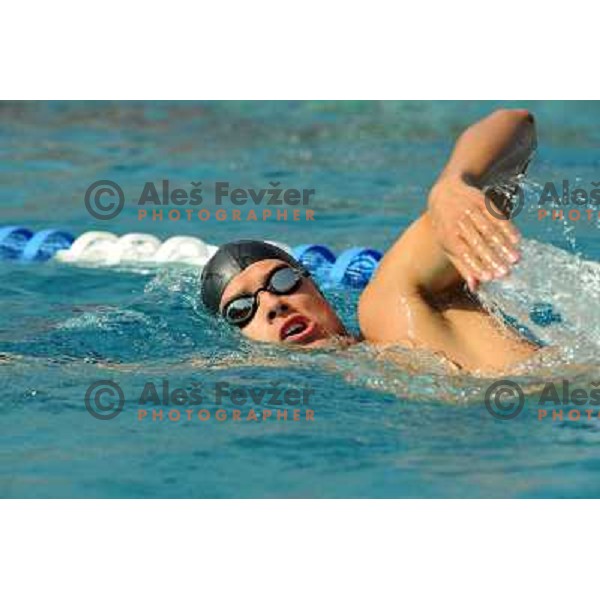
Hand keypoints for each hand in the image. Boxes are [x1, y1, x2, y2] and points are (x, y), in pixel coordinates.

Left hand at [428, 175, 520, 291]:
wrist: (444, 192)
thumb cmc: (446, 226)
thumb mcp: (448, 245)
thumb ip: (462, 265)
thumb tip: (475, 287)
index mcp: (447, 236)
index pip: (463, 253)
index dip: (476, 265)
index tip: (489, 278)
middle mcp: (458, 222)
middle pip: (477, 243)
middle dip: (492, 258)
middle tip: (506, 272)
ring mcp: (470, 210)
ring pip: (489, 230)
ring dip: (503, 245)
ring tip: (516, 259)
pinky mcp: (481, 201)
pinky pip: (496, 216)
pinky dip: (508, 228)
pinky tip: (517, 240)